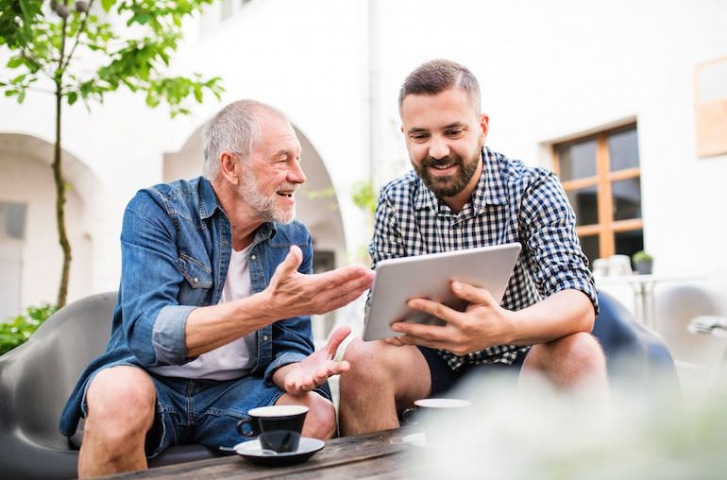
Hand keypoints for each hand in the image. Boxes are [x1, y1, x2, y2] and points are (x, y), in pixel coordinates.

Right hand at [263, 246, 373, 319]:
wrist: (273, 307)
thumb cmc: (278, 287)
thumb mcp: (281, 272)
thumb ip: (291, 260)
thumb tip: (295, 249)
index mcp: (309, 287)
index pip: (333, 279)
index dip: (349, 273)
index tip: (361, 268)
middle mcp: (317, 298)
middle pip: (343, 289)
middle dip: (360, 281)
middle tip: (373, 274)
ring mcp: (320, 305)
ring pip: (344, 297)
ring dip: (359, 289)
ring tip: (371, 281)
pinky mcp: (322, 309)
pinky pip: (340, 303)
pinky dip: (352, 298)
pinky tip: (360, 291)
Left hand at [276, 326, 351, 394]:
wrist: (299, 377)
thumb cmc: (316, 365)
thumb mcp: (326, 352)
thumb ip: (336, 341)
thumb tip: (348, 327)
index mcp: (327, 370)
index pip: (336, 369)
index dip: (341, 367)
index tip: (346, 366)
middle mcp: (318, 379)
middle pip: (322, 377)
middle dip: (322, 375)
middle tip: (322, 371)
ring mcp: (306, 384)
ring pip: (308, 385)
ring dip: (308, 382)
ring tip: (308, 379)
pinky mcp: (294, 387)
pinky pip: (293, 387)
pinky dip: (292, 386)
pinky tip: (291, 383)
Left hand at [389, 281, 512, 354]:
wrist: (505, 332)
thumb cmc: (492, 311)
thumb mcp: (485, 297)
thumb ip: (469, 291)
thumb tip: (453, 285)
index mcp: (467, 323)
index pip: (441, 313)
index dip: (425, 306)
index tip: (409, 301)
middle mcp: (461, 338)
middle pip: (430, 334)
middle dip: (410, 330)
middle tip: (392, 326)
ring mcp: (457, 348)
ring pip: (429, 343)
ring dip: (410, 339)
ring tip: (392, 336)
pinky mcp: (456, 351)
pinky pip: (435, 346)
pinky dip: (420, 342)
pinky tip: (406, 338)